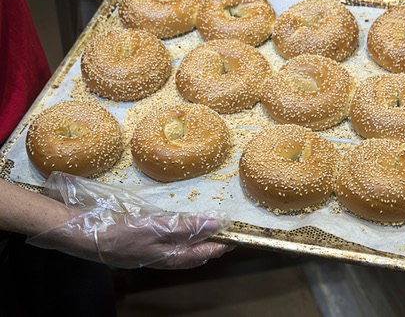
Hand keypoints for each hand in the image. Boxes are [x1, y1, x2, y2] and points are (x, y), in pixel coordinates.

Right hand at [27, 172, 232, 268]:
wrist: (90, 237)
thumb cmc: (124, 234)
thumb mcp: (159, 227)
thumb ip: (188, 226)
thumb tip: (215, 224)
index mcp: (173, 258)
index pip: (206, 252)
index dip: (222, 242)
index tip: (236, 233)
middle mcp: (167, 259)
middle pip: (197, 253)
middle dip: (213, 242)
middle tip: (226, 229)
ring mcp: (156, 254)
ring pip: (184, 249)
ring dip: (199, 239)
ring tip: (210, 229)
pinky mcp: (146, 246)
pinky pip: (171, 243)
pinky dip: (183, 236)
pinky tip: (181, 227)